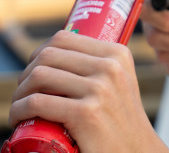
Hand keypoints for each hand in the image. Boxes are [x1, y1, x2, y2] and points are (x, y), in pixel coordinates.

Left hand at [9, 31, 168, 152]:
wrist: (137, 151)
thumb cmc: (119, 121)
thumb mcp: (118, 83)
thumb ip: (98, 65)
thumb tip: (54, 53)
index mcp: (117, 54)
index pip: (63, 38)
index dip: (39, 54)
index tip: (34, 74)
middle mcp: (111, 67)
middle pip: (47, 56)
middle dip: (26, 75)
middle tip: (26, 94)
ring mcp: (100, 89)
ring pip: (38, 76)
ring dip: (20, 94)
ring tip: (22, 108)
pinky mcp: (86, 113)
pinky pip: (36, 102)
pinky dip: (19, 110)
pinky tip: (20, 119)